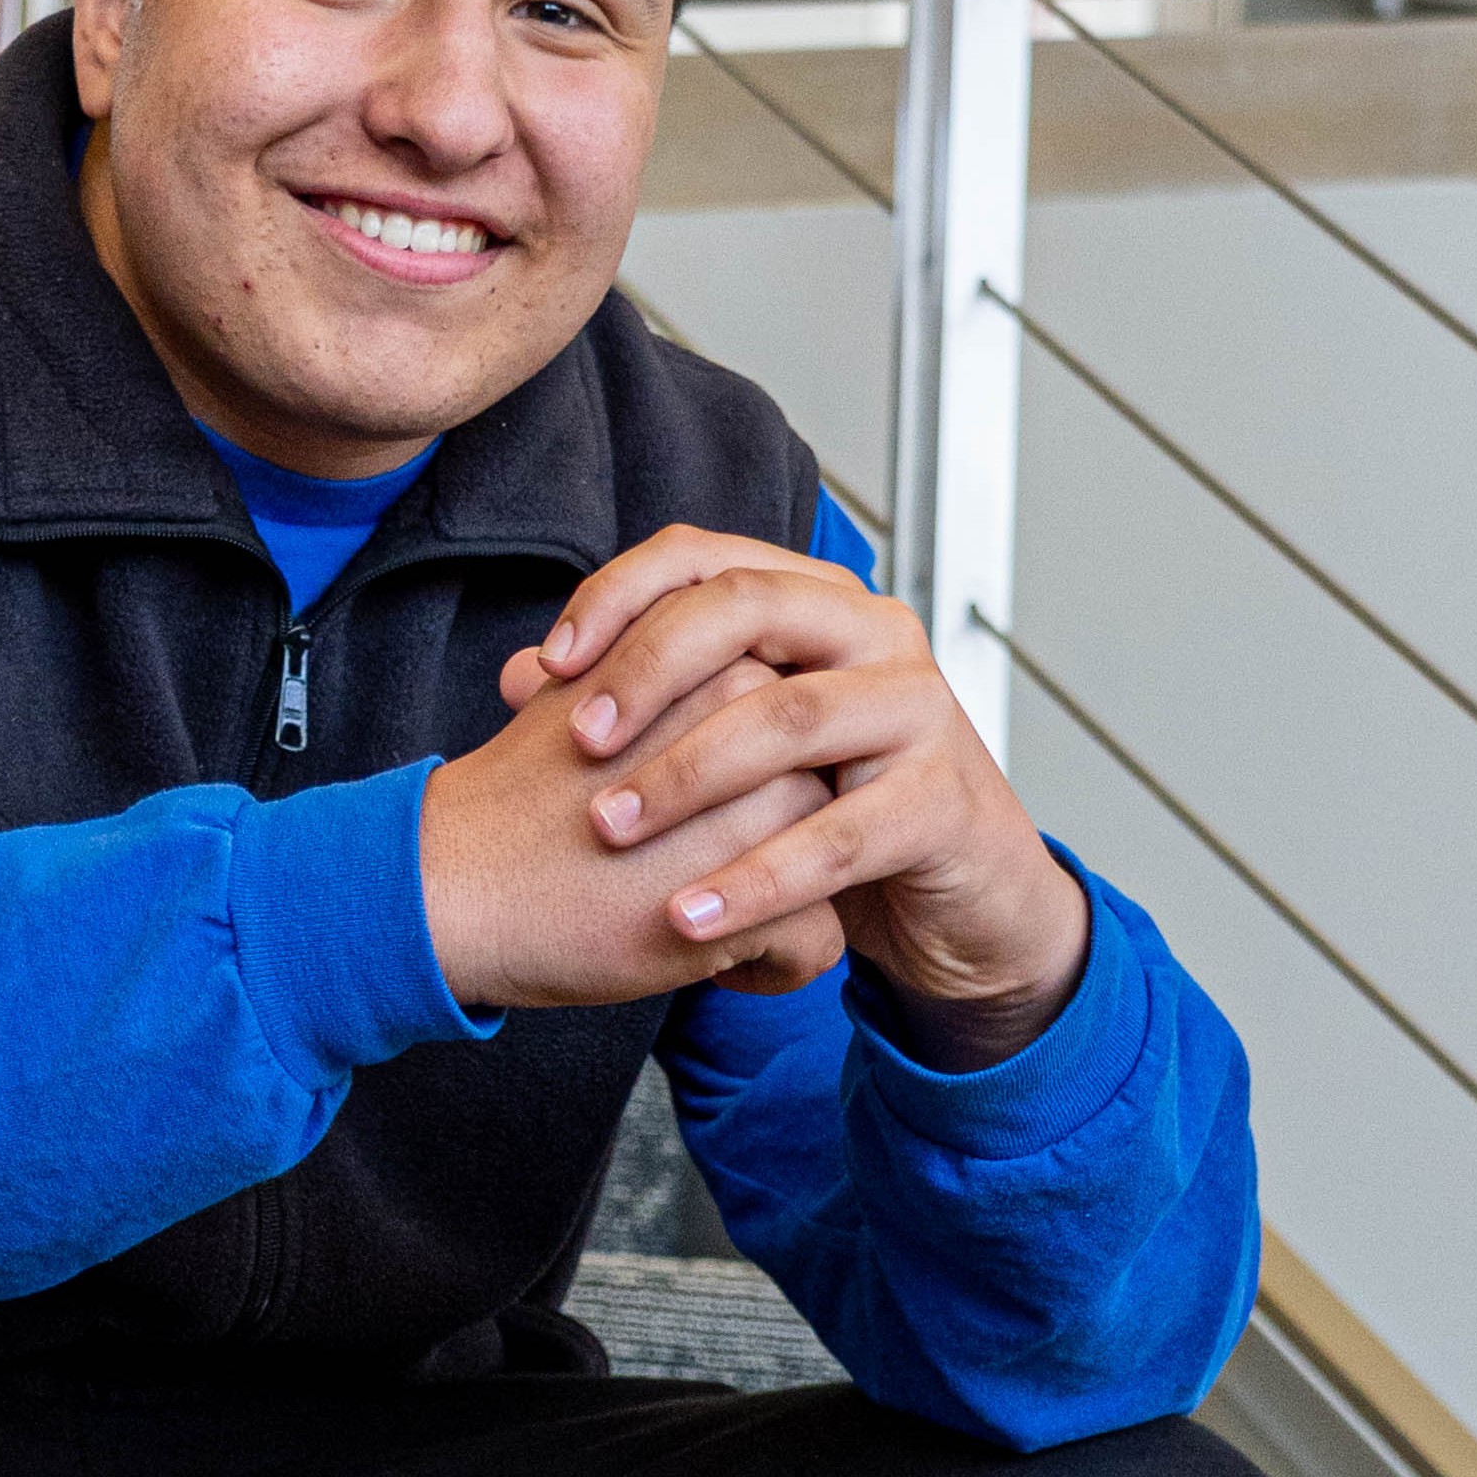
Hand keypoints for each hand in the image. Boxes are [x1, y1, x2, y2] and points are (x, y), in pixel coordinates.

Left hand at [453, 526, 1090, 1028]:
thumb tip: (521, 675)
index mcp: (813, 600)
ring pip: (789, 716)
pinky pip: (837, 837)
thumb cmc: (829, 805)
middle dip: (648, 672)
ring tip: (611, 828)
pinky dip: (756, 881)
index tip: (550, 666)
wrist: (954, 895)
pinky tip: (688, 919)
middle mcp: (873, 633)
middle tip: (579, 743)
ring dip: (687, 773)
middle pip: (747, 610)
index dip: (617, 597)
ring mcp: (916, 711)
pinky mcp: (941, 802)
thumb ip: (636, 705)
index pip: (704, 557)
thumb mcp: (730, 745)